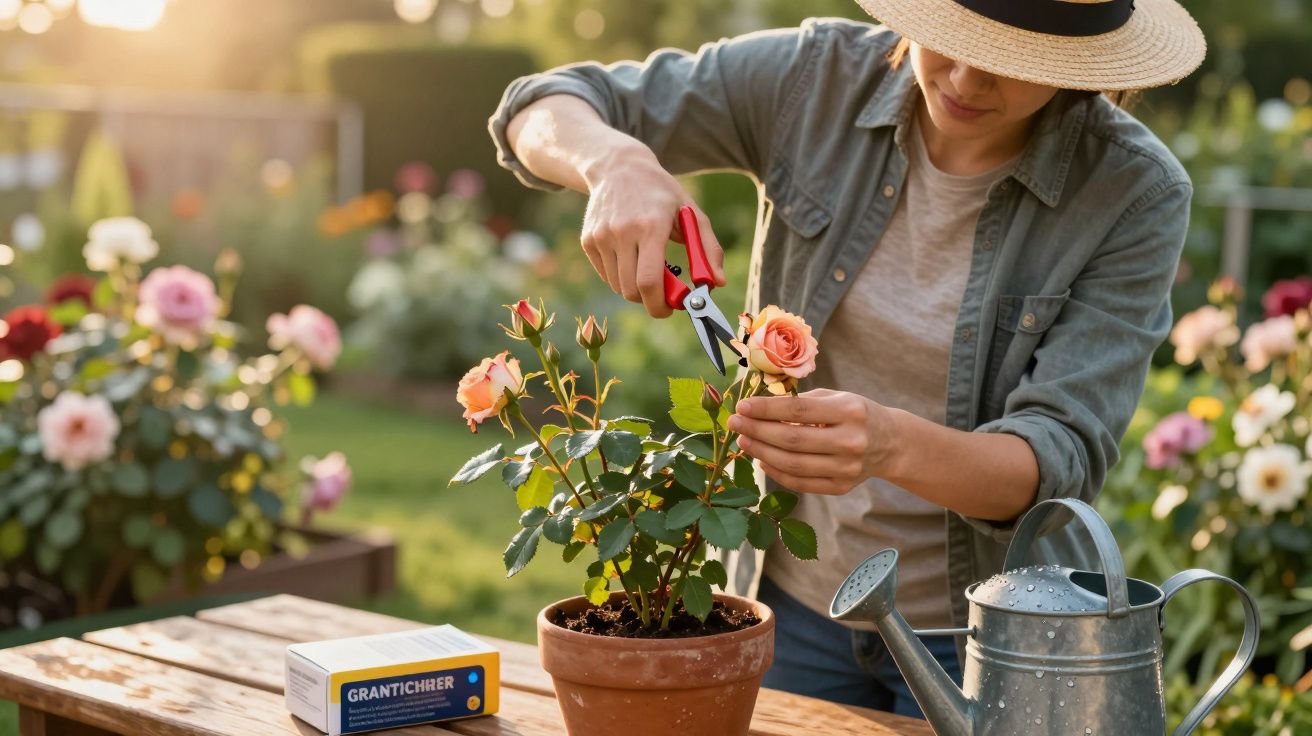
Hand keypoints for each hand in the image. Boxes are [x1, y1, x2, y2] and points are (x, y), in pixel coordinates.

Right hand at [579, 142, 725, 317]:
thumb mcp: (691, 212)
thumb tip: (718, 283)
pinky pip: (606, 275)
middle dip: (649, 301)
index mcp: (651, 226)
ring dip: (635, 288)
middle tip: (663, 294)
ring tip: (647, 267)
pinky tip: (630, 255)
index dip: (660, 305)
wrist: (618, 168)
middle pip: (632, 290)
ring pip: (618, 286)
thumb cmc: (661, 193)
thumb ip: (708, 249)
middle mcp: (622, 232)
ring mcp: (601, 236)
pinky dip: (620, 276)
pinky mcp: (588, 240)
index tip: (670, 309)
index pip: (649, 281)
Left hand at [727, 388, 896, 494]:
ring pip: (793, 464)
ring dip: (761, 453)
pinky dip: (776, 472)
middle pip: (792, 439)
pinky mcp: (841, 487)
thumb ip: (801, 402)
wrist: (890, 443)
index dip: (766, 409)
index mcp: (850, 412)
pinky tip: (761, 459)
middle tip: (735, 424)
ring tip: (743, 441)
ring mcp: (847, 468)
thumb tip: (757, 408)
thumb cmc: (854, 414)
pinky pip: (800, 483)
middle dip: (757, 431)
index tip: (742, 406)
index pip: (798, 410)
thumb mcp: (835, 398)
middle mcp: (850, 441)